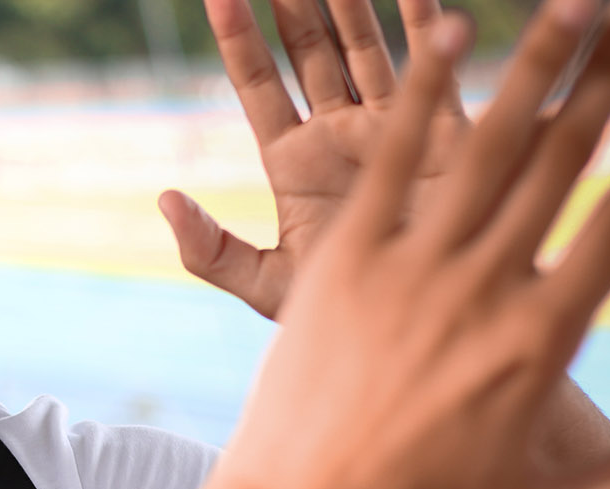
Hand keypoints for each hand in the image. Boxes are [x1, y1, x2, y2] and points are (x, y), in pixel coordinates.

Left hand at [164, 0, 468, 319]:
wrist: (422, 335)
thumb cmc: (343, 322)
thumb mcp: (266, 285)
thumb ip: (210, 250)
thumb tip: (164, 200)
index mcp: (292, 161)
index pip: (258, 84)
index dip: (238, 39)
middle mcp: (339, 133)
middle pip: (311, 50)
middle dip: (295, 2)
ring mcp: (392, 124)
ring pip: (366, 44)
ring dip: (350, 0)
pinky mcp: (445, 130)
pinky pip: (434, 64)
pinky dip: (426, 23)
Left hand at [195, 0, 609, 488]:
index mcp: (540, 344)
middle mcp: (483, 292)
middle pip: (562, 164)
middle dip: (609, 79)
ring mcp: (409, 271)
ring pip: (484, 147)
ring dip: (534, 66)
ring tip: (575, 4)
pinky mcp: (340, 265)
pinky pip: (389, 162)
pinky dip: (420, 94)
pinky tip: (449, 29)